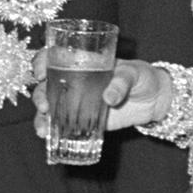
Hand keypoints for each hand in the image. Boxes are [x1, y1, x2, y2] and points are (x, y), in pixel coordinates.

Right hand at [35, 55, 175, 140]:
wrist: (154, 99)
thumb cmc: (142, 76)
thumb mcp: (134, 73)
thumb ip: (122, 82)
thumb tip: (109, 98)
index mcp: (82, 61)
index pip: (54, 56)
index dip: (41, 62)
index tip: (40, 73)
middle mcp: (74, 80)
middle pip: (46, 84)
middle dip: (39, 95)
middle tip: (44, 106)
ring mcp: (76, 100)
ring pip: (49, 105)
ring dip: (41, 117)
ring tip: (42, 129)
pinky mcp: (83, 118)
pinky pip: (61, 123)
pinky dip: (51, 129)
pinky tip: (46, 135)